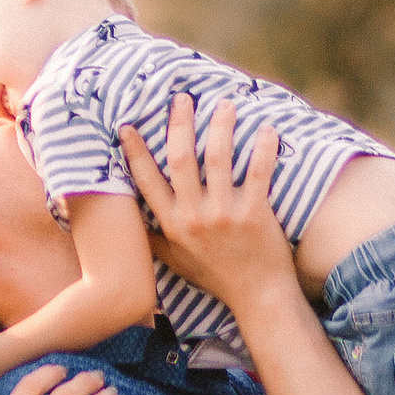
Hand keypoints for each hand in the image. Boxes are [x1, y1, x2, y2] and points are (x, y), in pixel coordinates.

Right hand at [119, 95, 287, 305]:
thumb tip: (129, 224)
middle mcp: (194, 217)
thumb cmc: (216, 276)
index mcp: (172, 225)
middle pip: (181, 159)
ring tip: (224, 103)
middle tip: (181, 98)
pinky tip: (266, 129)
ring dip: (220, 126)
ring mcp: (224, 215)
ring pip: (218, 159)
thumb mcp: (175, 262)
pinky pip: (258, 173)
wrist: (257, 296)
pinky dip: (263, 149)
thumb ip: (153, 239)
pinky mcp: (255, 215)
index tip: (127, 125)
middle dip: (179, 123)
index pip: (147, 181)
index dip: (135, 151)